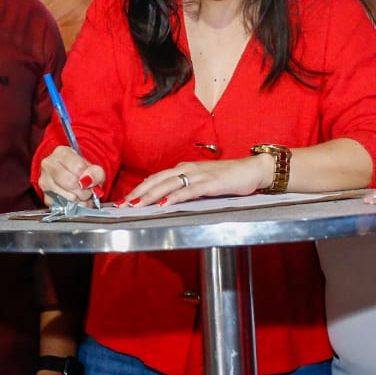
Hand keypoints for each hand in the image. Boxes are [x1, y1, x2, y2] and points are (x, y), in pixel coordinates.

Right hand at [38, 146, 104, 205]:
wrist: (71, 177)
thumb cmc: (81, 171)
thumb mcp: (93, 167)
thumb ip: (96, 172)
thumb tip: (88, 181)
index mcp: (61, 153)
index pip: (78, 167)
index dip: (88, 177)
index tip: (90, 179)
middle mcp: (48, 165)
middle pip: (70, 182)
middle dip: (84, 190)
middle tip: (88, 190)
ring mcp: (44, 182)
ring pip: (67, 196)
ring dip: (81, 200)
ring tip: (83, 195)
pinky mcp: (46, 198)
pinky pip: (64, 207)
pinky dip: (75, 207)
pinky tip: (77, 201)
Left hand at [120, 157, 268, 206]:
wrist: (252, 170)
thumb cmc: (228, 178)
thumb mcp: (202, 182)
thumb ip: (186, 188)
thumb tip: (167, 199)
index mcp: (184, 169)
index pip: (156, 178)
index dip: (139, 188)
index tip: (125, 200)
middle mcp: (188, 169)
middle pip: (157, 180)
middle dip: (138, 192)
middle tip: (123, 204)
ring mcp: (199, 175)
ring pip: (169, 184)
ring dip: (151, 195)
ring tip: (137, 205)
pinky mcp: (211, 183)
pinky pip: (189, 191)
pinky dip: (175, 197)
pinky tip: (165, 204)